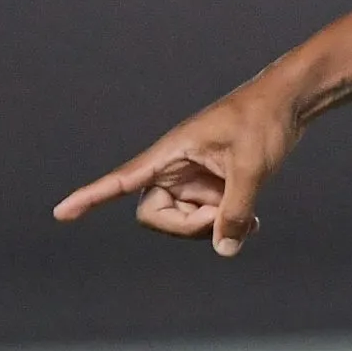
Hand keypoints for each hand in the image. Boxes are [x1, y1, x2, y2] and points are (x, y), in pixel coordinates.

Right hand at [52, 83, 298, 254]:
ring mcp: (193, 178)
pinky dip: (223, 223)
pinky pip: (205, 216)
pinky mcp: (211, 184)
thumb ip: (235, 210)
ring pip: (184, 220)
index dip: (91, 198)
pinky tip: (250, 225)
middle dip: (187, 226)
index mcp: (170, 153)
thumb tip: (224, 249)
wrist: (290, 101)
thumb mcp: (251, 167)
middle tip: (226, 218)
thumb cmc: (264, 121)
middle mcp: (175, 168)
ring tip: (249, 217)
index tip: (61, 213)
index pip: (120, 180)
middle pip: (156, 215)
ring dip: (211, 225)